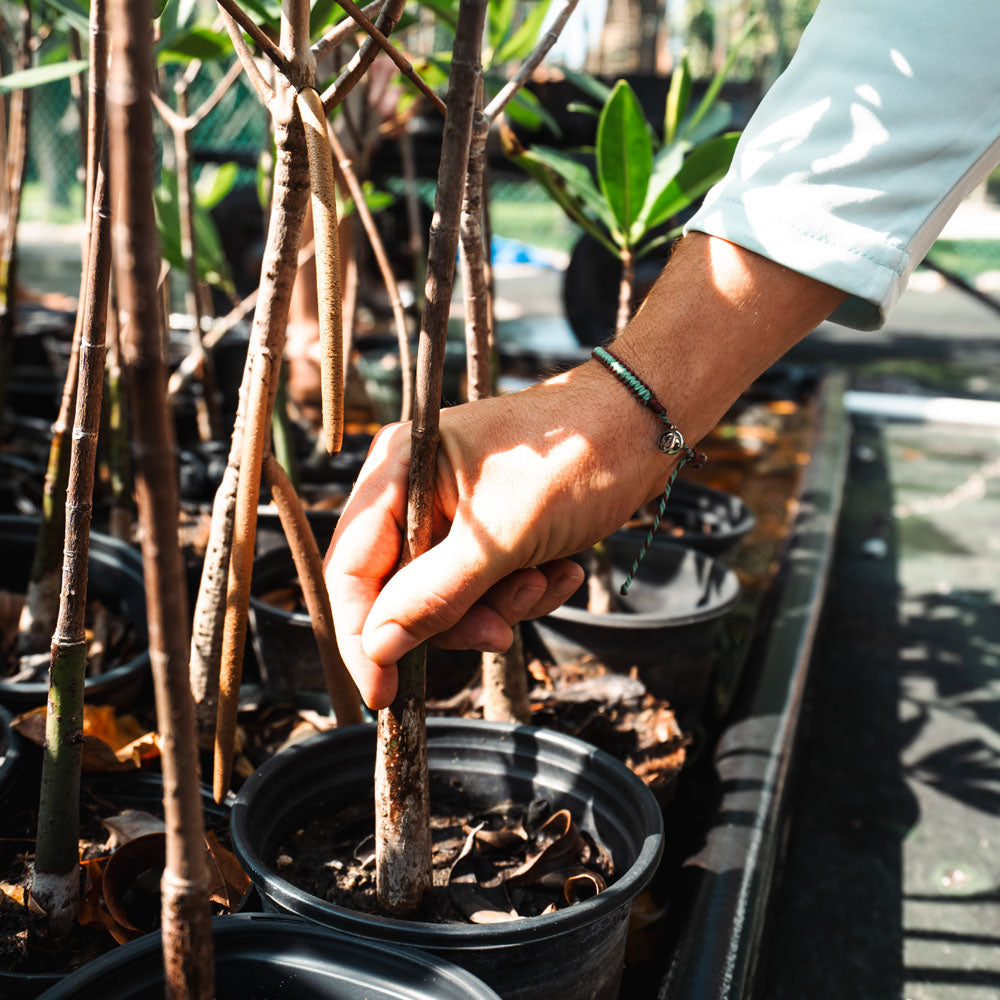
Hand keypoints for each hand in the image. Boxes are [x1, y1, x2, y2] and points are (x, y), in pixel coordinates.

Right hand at [324, 361, 675, 707]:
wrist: (642, 430)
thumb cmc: (575, 459)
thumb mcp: (503, 537)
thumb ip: (434, 594)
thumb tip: (377, 648)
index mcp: (398, 471)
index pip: (351, 567)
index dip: (361, 635)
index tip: (383, 693)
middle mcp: (415, 491)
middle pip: (399, 591)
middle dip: (456, 618)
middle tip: (501, 630)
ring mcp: (451, 513)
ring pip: (447, 598)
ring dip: (500, 605)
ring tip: (544, 577)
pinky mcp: (489, 532)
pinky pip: (486, 587)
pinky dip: (522, 590)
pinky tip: (562, 569)